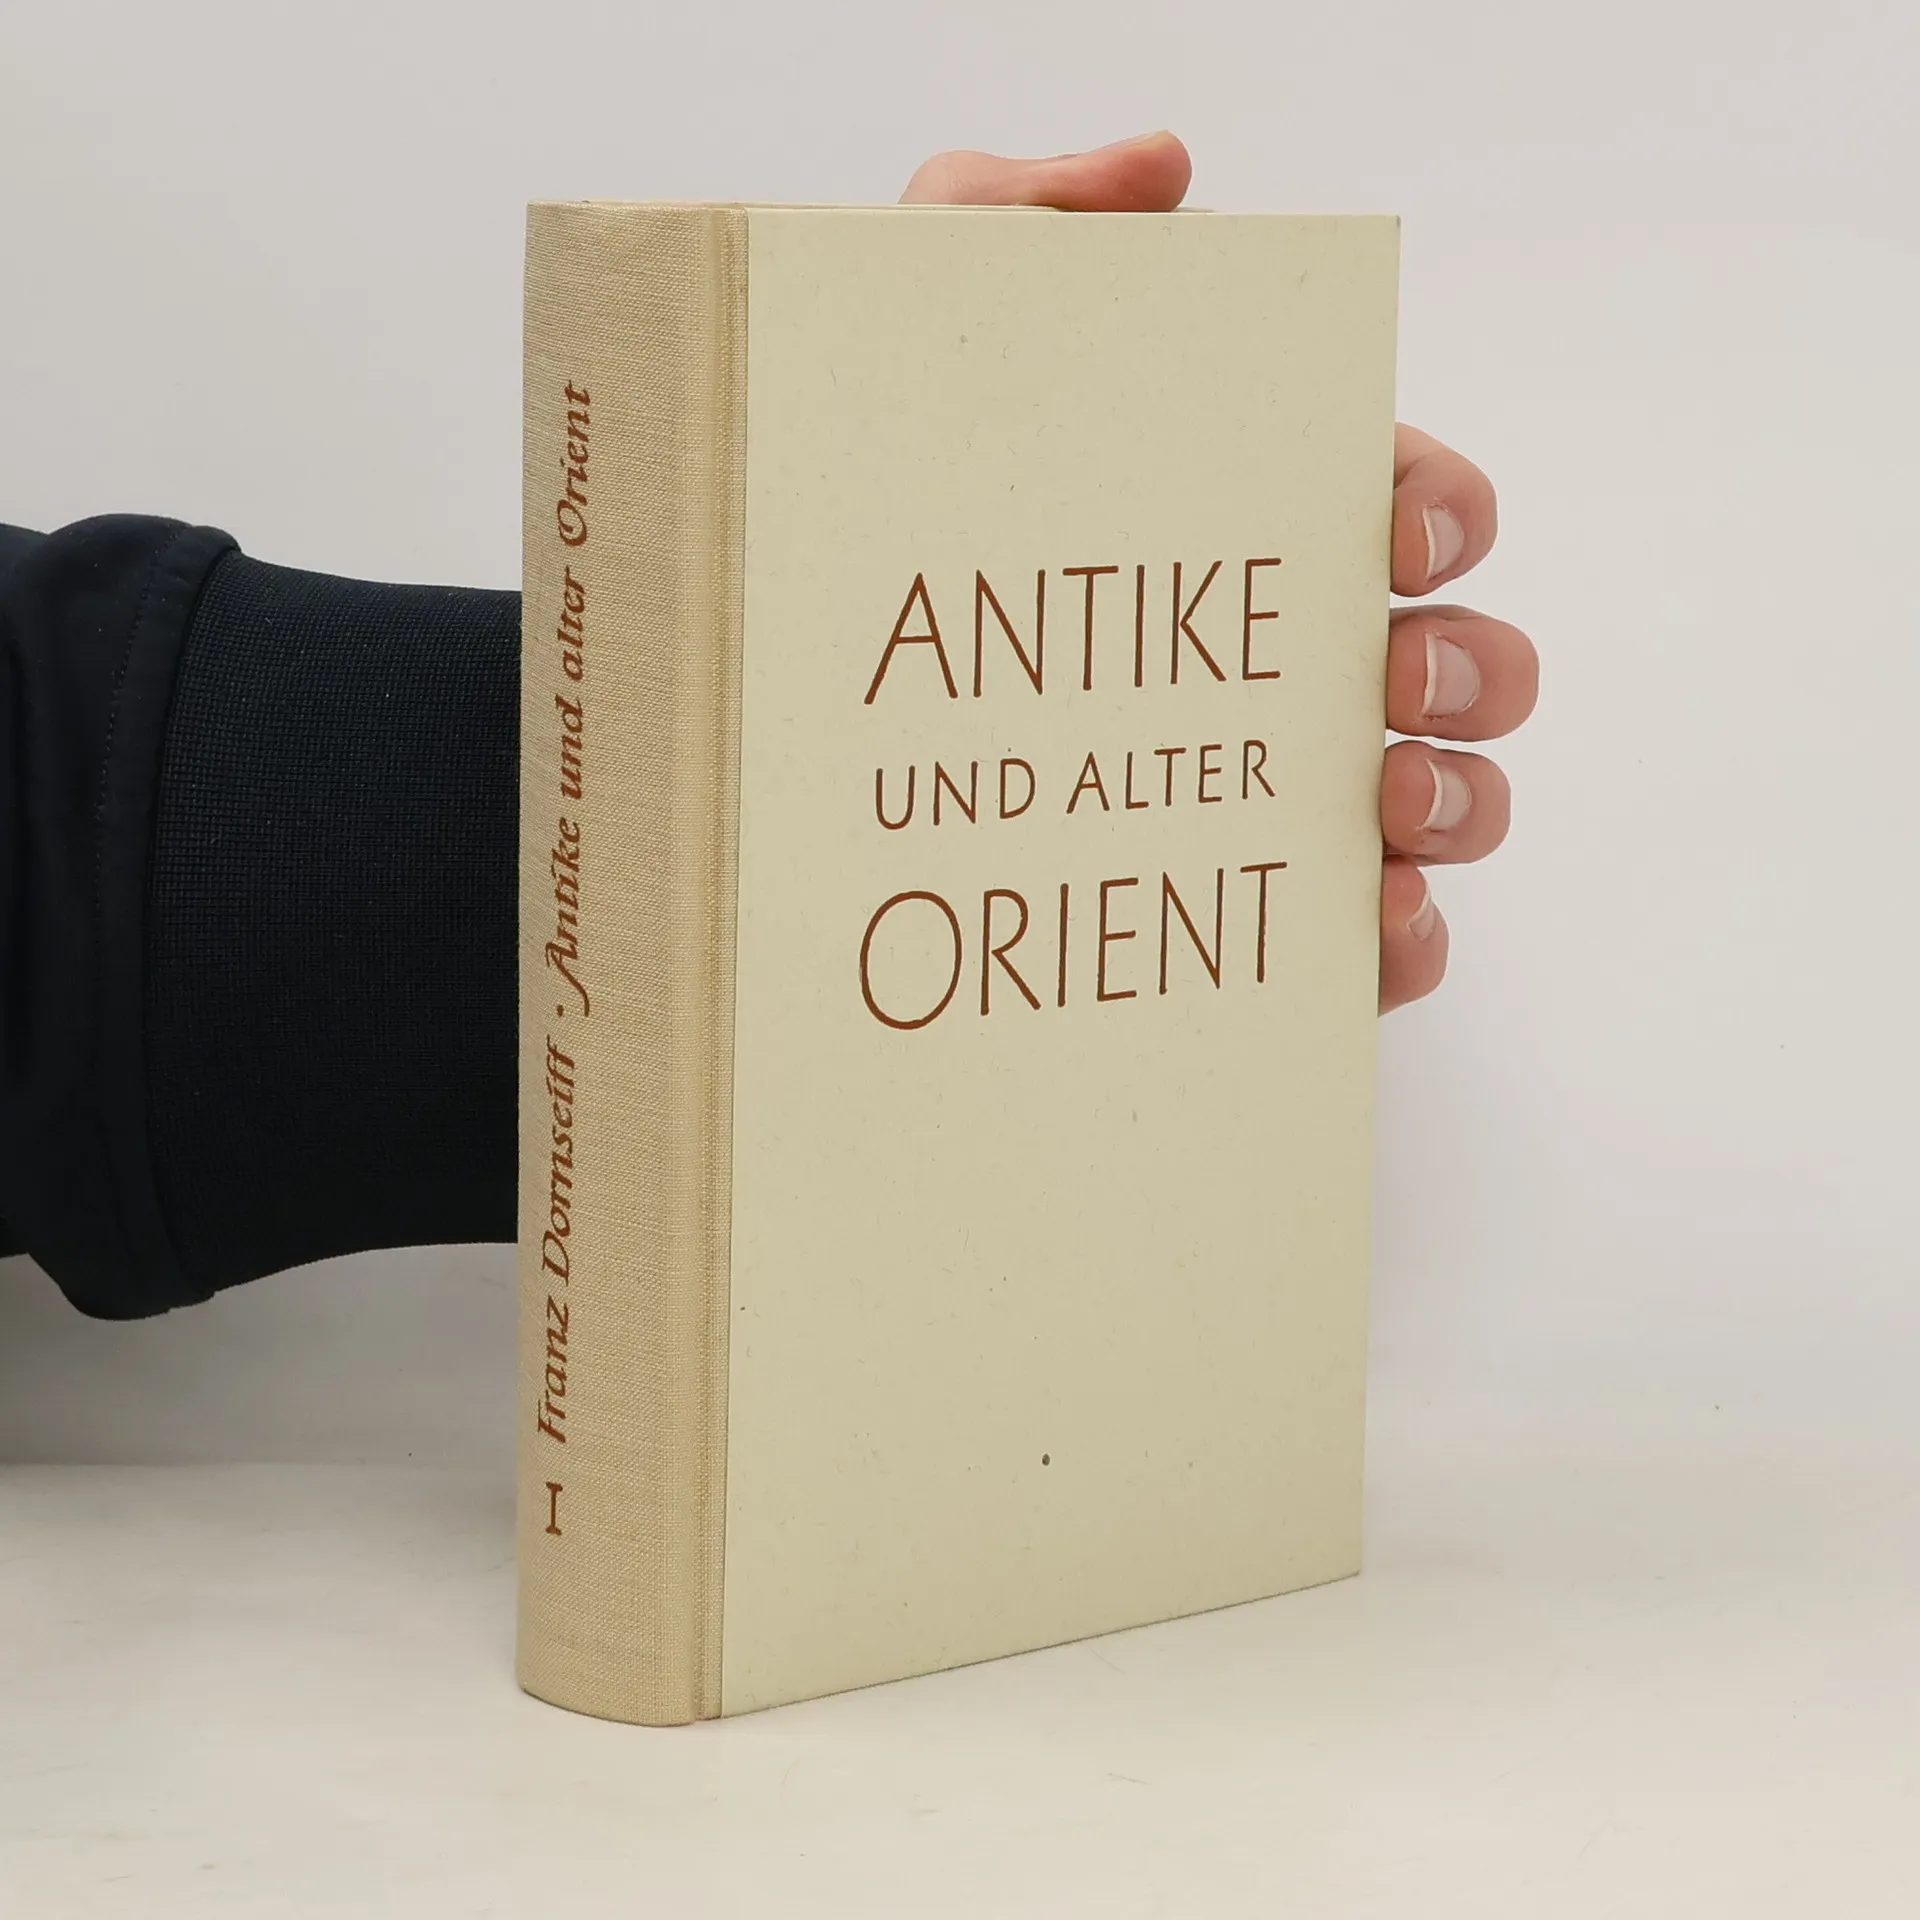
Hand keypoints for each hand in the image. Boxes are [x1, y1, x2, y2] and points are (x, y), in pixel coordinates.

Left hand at [902, 132, 1537, 1013]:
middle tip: (1394, 672)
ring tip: (1382, 799)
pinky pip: (1369, 944)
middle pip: (1465, 663)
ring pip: (1446, 804)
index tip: (1387, 530)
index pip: (1414, 507)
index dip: (1443, 512)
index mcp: (1254, 534)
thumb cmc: (869, 518)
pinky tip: (1369, 924)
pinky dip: (1403, 940)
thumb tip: (1166, 175)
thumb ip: (1025, 221)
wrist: (764, 702)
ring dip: (1459, 801)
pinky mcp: (1243, 915)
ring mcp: (1272, 794)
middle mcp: (1282, 663)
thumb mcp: (920, 340)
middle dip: (1473, 665)